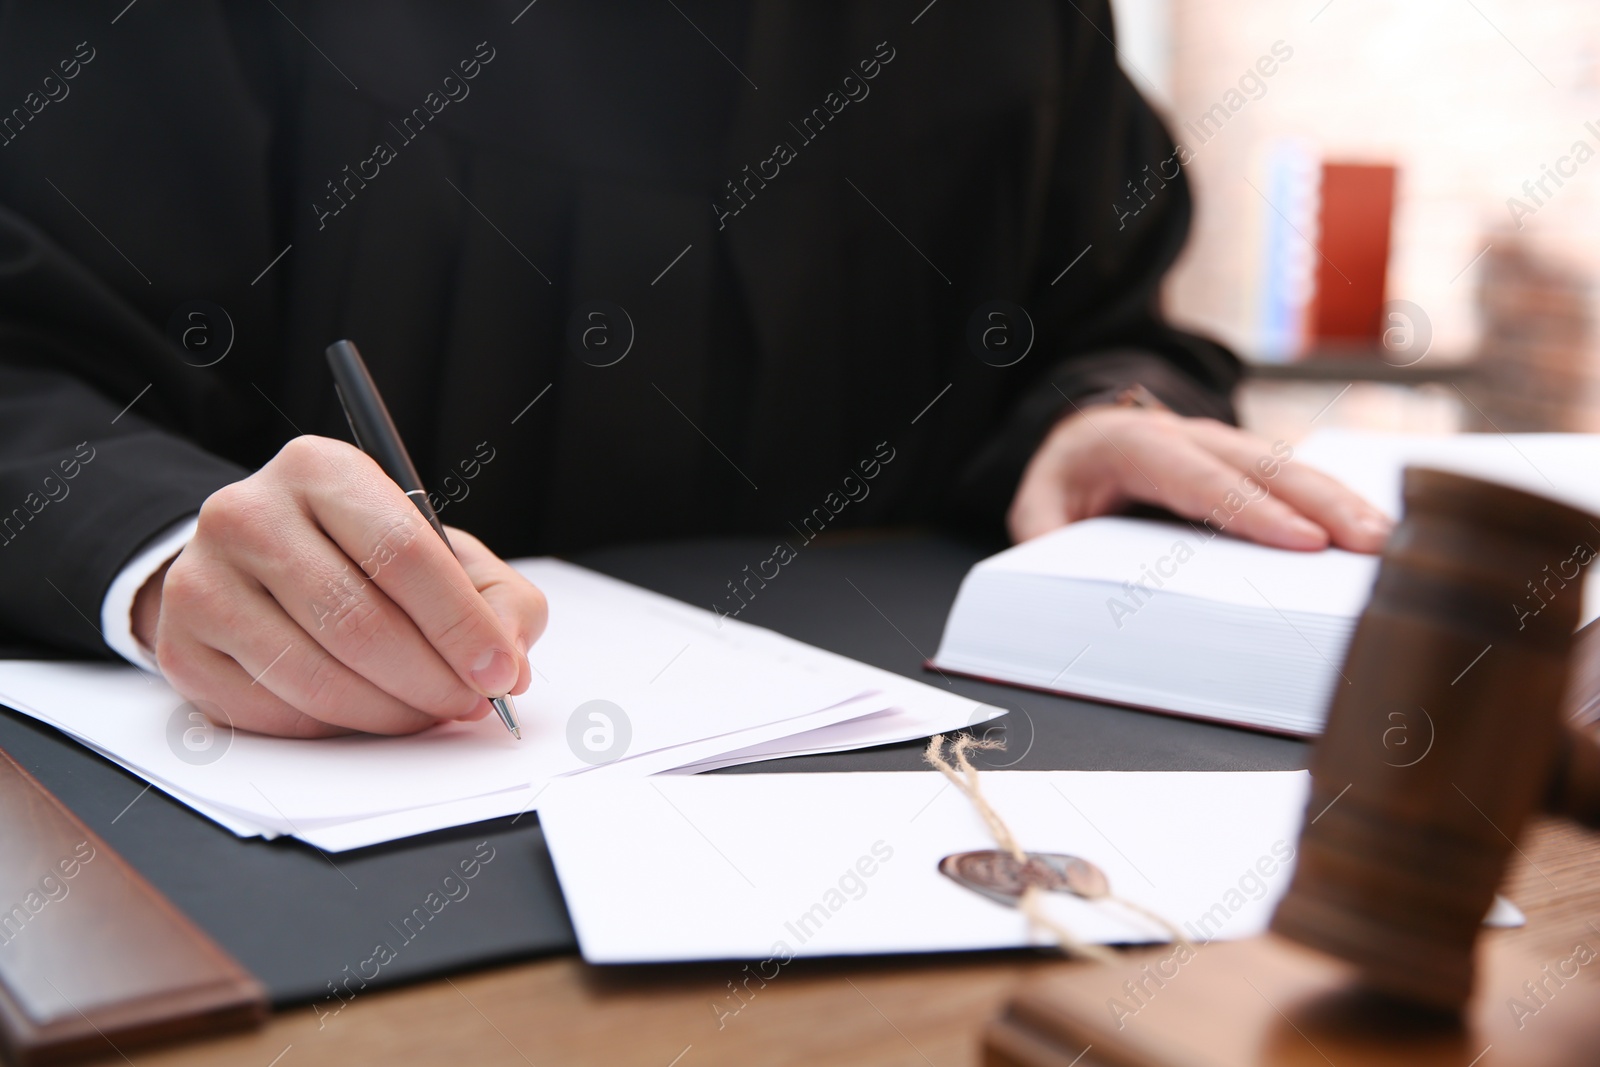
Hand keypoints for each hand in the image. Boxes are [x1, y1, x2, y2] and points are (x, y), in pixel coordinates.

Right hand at [133, 435, 547, 737]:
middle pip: (355, 621)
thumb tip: (509, 659)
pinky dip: (333, 728)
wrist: (258, 566)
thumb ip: (497, 599)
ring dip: (388, 712)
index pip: (401, 551)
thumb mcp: (443, 553)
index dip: (460, 623)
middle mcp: (247, 513)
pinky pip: (270, 711)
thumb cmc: (366, 559)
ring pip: (312, 675)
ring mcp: (201, 580)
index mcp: (320, 469)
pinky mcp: (180, 648)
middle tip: (469, 704)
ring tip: (426, 712)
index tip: (499, 671)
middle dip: (429, 679)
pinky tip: (364, 713)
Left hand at [1006, 406, 1391, 551]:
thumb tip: (1060, 569)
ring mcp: (1224, 445)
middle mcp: (1189, 436)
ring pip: (1289, 468)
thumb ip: (1044, 534)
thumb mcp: (1036, 504)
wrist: (1083, 435)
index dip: (1252, 511)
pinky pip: (1295, 479)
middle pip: (1261, 467)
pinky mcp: (1246, 462)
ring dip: (1341, 501)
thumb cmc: (1067, 479)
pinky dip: (1336, 500)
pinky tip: (1373, 529)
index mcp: (1135, 445)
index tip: (1302, 540)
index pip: (1199, 479)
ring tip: (1388, 540)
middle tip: (1370, 543)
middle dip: (1321, 504)